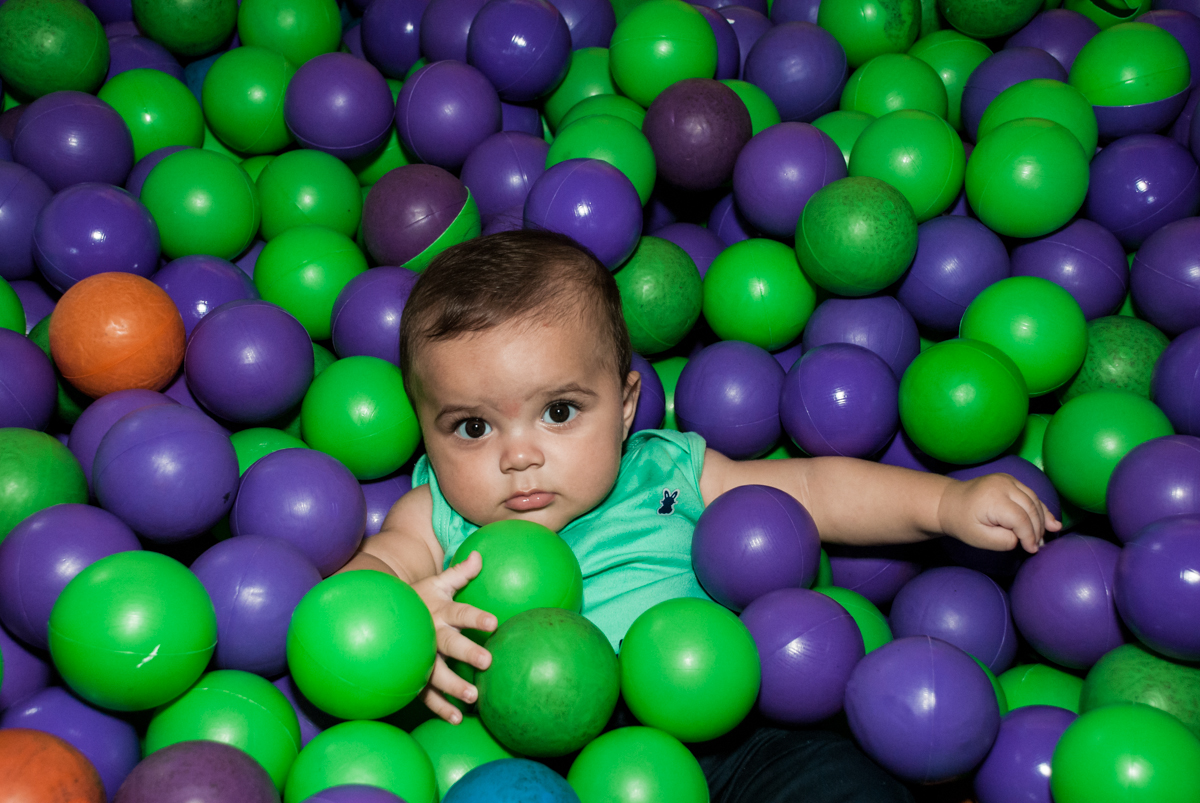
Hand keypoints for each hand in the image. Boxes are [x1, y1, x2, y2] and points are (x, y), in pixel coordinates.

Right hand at [410, 551, 496, 723]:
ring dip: (453, 686)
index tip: (494, 623)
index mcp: (440, 611)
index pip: (461, 612)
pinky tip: (456, 718)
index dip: (476, 617)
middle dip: (467, 652)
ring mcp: (420, 656)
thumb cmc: (419, 598)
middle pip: (450, 643)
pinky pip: (425, 693)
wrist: (382, 614)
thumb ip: (461, 572)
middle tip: (487, 661)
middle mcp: (430, 634)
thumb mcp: (438, 582)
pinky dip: (439, 707)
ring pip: (436, 672)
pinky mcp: (413, 674)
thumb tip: (480, 555)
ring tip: (472, 697)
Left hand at [937, 474, 1061, 553]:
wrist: (948, 502)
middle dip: (1038, 529)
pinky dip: (1040, 508)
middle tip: (1038, 546)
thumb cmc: (962, 522)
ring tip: (1048, 535)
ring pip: (1034, 500)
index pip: (1021, 519)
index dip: (1029, 536)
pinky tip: (1050, 521)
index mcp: (994, 498)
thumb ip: (1003, 541)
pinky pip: (1030, 495)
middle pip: (1031, 508)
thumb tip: (1021, 539)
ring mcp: (1007, 480)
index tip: (1031, 550)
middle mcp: (1003, 484)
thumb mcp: (979, 538)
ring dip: (1043, 518)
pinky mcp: (1010, 480)